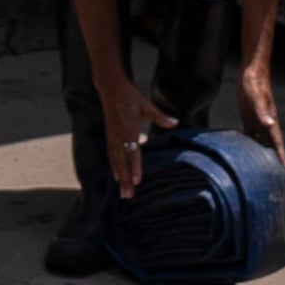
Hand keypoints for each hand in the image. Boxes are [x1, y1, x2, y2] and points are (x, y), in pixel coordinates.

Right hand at [95, 69, 169, 194]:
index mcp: (128, 130)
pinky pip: (111, 155)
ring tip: (122, 192)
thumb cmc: (130, 96)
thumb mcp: (146, 105)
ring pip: (115, 162)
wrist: (111, 88)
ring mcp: (112, 137)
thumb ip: (160, 116)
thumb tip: (175, 122)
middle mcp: (118, 137)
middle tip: (128, 196)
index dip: (135, 167)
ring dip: (119, 178)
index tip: (137, 181)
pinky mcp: (109, 136)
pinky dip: (113, 168)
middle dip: (125, 180)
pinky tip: (116, 176)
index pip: (133, 153)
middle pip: (122, 163)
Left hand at [235, 52, 284, 162]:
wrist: (250, 70)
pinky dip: (247, 141)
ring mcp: (256, 118)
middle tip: (274, 172)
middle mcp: (264, 121)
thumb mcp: (256, 98)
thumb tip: (270, 124)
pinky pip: (248, 131)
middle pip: (269, 143)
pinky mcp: (247, 114)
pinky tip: (243, 148)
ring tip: (259, 166)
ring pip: (259, 139)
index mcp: (269, 119)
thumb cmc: (254, 82)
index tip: (284, 168)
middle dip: (272, 157)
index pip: (276, 141)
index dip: (280, 154)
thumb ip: (262, 112)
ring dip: (260, 151)